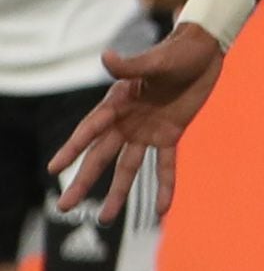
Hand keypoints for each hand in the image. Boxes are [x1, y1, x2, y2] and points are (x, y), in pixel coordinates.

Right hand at [50, 25, 225, 222]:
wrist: (203, 51)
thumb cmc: (175, 51)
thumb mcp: (155, 60)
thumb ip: (131, 65)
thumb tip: (106, 56)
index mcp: (117, 102)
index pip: (90, 129)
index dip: (72, 148)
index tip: (54, 169)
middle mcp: (126, 121)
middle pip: (101, 156)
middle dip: (83, 181)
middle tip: (65, 206)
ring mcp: (147, 131)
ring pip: (128, 168)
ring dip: (118, 193)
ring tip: (105, 219)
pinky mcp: (169, 135)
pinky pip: (165, 165)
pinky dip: (165, 186)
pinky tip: (162, 209)